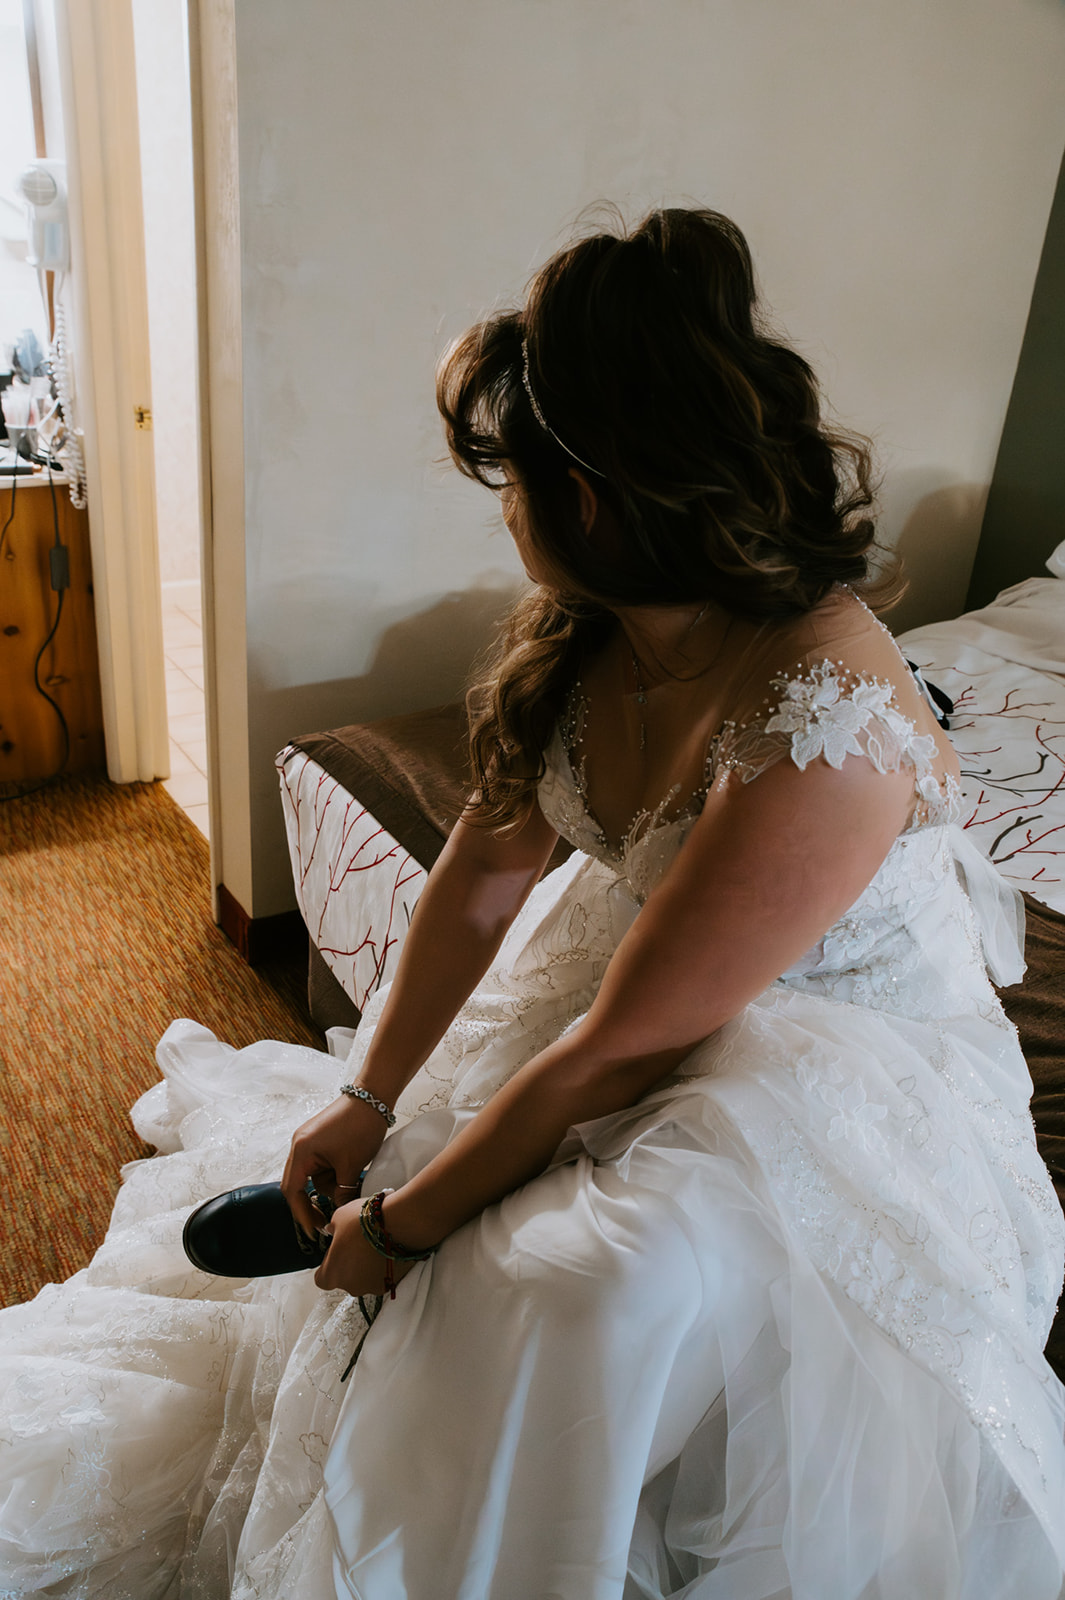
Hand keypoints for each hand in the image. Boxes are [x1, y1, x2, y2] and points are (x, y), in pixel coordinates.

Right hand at [281, 1094, 388, 1241]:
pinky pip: (319, 1165)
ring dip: (328, 1186)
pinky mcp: (318, 1139)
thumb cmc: (360, 1127)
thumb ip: (341, 1192)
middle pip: (297, 1185)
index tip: (314, 1230)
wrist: (372, 1097)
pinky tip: (348, 1174)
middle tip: (326, 1223)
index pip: (293, 1192)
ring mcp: (307, 1142)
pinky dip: (332, 1174)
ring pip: (312, 1176)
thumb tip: (338, 1211)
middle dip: (312, 1204)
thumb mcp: (351, 1166)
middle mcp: (299, 1146)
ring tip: (352, 1182)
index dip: (302, 1214)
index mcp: (301, 1152)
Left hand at [313, 1195, 417, 1296]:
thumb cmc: (365, 1222)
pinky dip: (382, 1268)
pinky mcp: (390, 1284)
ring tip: (374, 1246)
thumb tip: (331, 1229)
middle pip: (344, 1280)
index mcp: (332, 1273)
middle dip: (349, 1265)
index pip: (322, 1278)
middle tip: (356, 1246)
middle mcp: (350, 1286)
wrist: (397, 1223)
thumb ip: (332, 1228)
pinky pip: (381, 1278)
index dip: (328, 1265)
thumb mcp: (339, 1217)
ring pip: (364, 1280)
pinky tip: (385, 1251)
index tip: (334, 1253)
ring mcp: (371, 1287)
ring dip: (366, 1268)